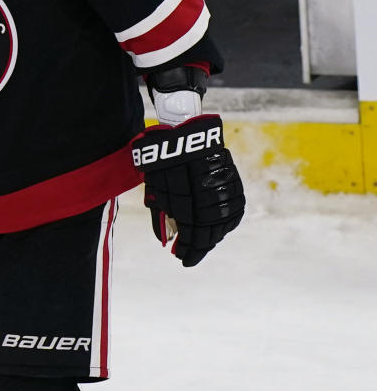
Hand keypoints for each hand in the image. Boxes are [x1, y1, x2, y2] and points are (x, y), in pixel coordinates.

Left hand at [131, 114, 244, 266]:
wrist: (183, 132)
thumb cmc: (163, 162)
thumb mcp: (155, 190)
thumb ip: (161, 216)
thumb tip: (166, 239)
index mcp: (188, 203)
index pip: (193, 237)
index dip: (188, 251)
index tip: (182, 259)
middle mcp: (210, 199)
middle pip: (209, 233)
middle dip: (200, 247)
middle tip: (190, 254)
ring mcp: (224, 190)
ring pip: (224, 223)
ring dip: (213, 236)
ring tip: (202, 242)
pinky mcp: (232, 181)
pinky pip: (234, 210)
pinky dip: (226, 222)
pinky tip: (218, 227)